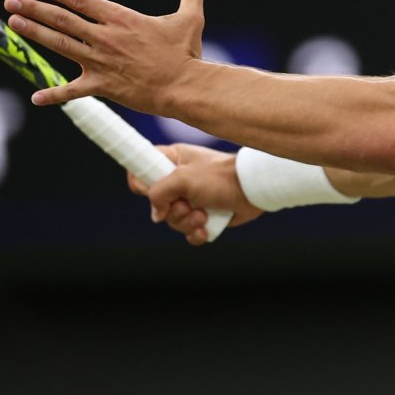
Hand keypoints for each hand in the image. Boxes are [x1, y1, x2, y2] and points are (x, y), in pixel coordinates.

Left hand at [4, 0, 216, 111]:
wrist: (185, 87)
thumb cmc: (186, 53)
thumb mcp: (190, 18)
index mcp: (121, 18)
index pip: (80, 0)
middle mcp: (105, 37)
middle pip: (62, 20)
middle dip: (34, 9)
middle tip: (11, 2)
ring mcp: (101, 62)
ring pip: (60, 46)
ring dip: (35, 34)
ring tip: (14, 24)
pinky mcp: (103, 86)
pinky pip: (73, 92)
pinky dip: (54, 95)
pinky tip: (35, 97)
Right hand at [129, 144, 263, 244]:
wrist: (252, 190)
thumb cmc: (220, 177)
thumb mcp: (183, 178)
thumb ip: (159, 193)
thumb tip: (157, 214)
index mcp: (173, 161)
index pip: (142, 169)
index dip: (141, 183)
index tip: (150, 191)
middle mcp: (180, 180)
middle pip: (156, 203)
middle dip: (172, 211)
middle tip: (188, 205)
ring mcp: (192, 199)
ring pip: (173, 220)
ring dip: (186, 222)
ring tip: (202, 215)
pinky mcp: (204, 215)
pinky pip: (189, 232)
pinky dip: (196, 234)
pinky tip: (206, 229)